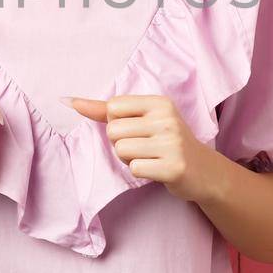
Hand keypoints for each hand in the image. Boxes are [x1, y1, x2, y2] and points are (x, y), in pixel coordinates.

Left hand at [63, 94, 224, 204]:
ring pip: (121, 151)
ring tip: (151, 158)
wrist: (204, 170)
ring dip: (130, 159)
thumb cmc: (165, 142)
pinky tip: (157, 169)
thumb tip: (68, 100)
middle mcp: (167, 119)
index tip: (137, 129)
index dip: (117, 123)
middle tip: (145, 148)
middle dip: (121, 144)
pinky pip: (134, 168)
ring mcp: (172, 143)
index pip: (113, 108)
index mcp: (159, 102)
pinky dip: (141, 172)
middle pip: (113, 131)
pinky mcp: (173, 167)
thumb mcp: (142, 119)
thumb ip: (104, 110)